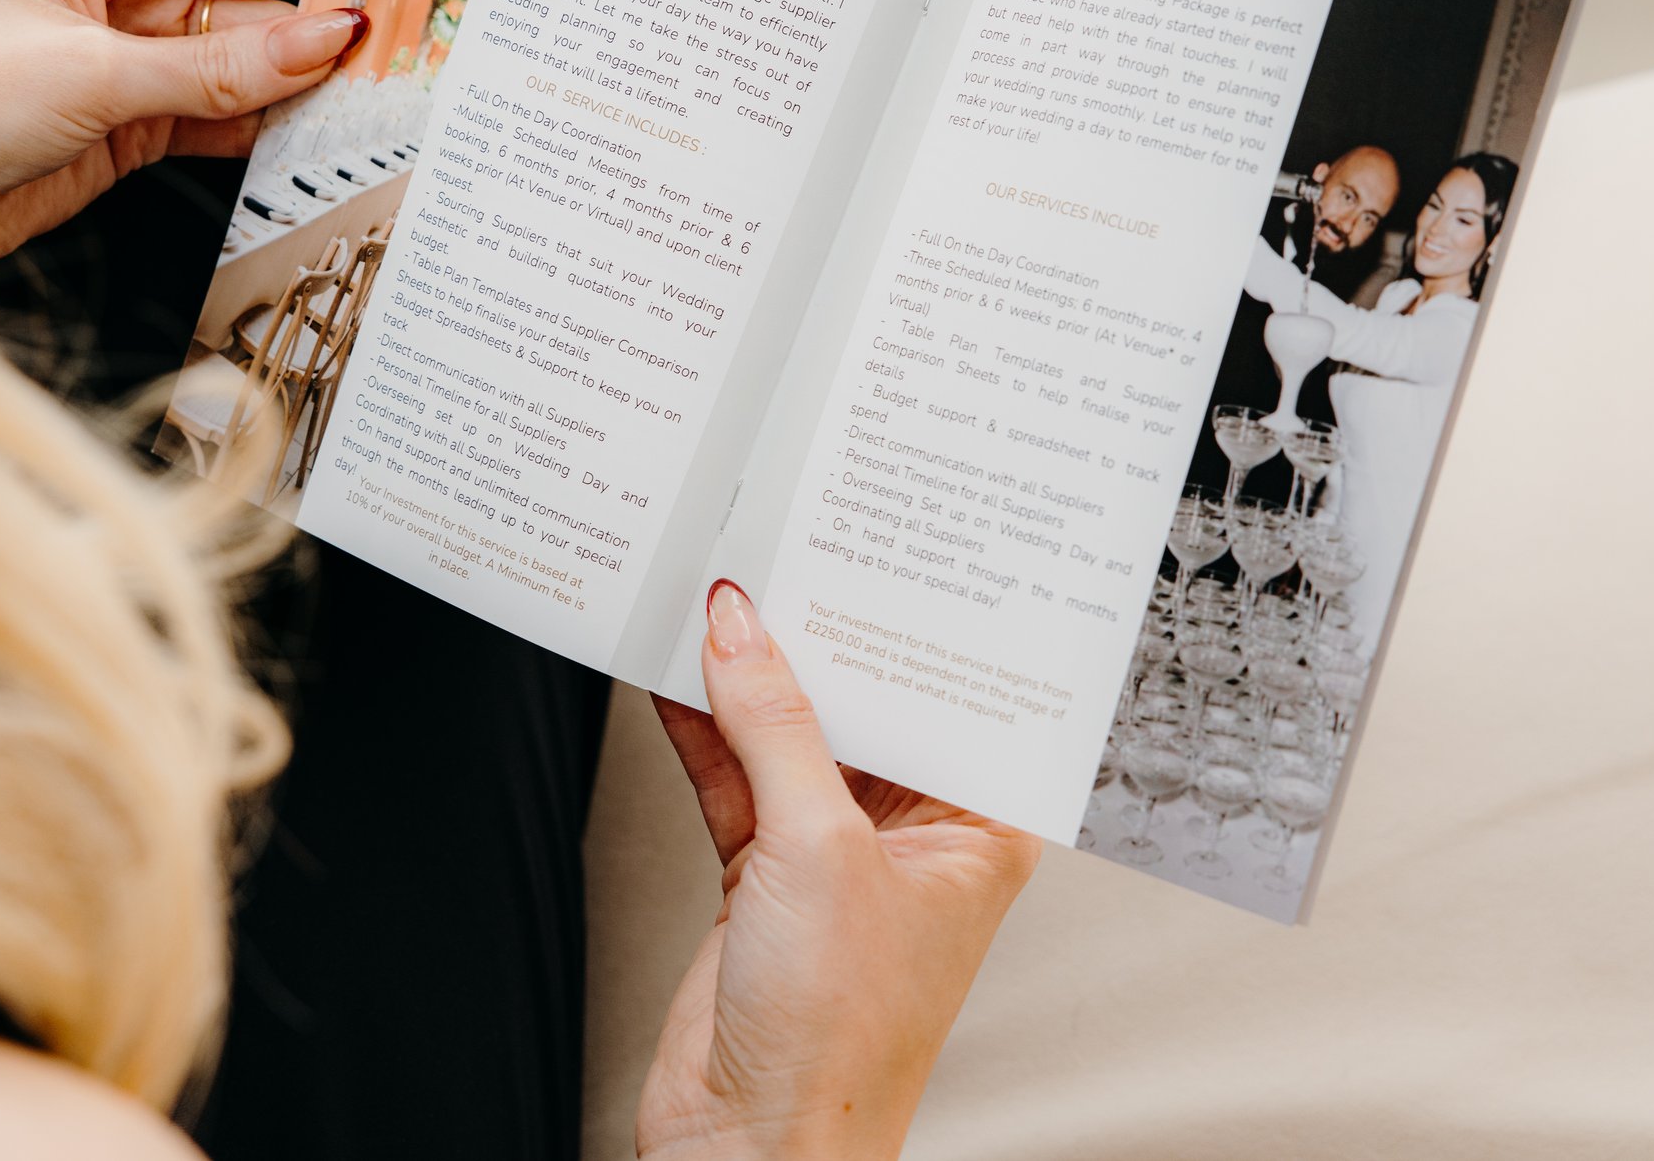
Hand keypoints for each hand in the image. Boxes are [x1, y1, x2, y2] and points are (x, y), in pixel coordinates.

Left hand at [0, 0, 361, 279]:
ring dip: (311, 58)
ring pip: (252, 37)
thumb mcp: (85, 76)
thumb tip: (331, 39)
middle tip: (415, 5)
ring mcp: (127, 41)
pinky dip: (276, 114)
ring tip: (391, 70)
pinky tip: (330, 120)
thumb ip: (220, 68)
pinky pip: (229, 103)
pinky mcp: (131, 113)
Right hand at [640, 582, 1037, 1160]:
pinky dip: (702, 728)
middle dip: (814, 642)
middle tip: (776, 556)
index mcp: (978, 831)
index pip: (945, 698)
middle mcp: (913, 838)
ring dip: (745, 679)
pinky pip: (734, 775)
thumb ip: (776, 729)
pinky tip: (675, 673)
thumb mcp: (817, 851)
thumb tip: (744, 632)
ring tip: (710, 598)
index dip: (905, 626)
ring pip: (787, 736)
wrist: (750, 1145)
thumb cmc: (837, 1040)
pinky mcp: (761, 874)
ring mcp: (832, 856)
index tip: (865, 552)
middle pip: (860, 708)